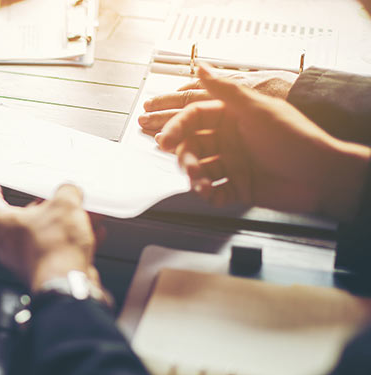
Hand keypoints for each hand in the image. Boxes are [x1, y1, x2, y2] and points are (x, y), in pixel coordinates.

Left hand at [0, 183, 104, 292]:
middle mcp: (9, 245)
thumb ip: (67, 192)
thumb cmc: (54, 250)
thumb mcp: (65, 205)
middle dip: (43, 207)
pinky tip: (91, 234)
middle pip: (22, 219)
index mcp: (3, 224)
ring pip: (43, 235)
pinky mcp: (44, 272)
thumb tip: (70, 192)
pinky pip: (56, 251)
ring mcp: (25, 261)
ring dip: (62, 224)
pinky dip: (71, 241)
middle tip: (56, 199)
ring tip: (82, 215)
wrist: (67, 284)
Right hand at [157, 65, 370, 221]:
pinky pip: (216, 192)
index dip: (177, 128)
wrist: (322, 175)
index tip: (165, 140)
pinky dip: (211, 195)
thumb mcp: (257, 109)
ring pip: (201, 170)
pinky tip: (213, 195)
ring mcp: (235, 164)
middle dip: (186, 158)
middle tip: (189, 168)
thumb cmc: (295, 138)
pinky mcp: (241, 187)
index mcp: (233, 117)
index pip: (195, 118)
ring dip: (197, 179)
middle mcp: (231, 139)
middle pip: (193, 146)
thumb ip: (226, 89)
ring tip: (203, 186)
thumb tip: (201, 66)